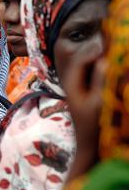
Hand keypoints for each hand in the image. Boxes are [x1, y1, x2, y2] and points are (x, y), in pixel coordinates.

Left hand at [62, 51, 106, 180]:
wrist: (89, 146)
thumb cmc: (94, 126)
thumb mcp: (100, 103)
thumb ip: (101, 81)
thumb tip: (105, 60)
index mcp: (72, 84)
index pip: (82, 59)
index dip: (96, 49)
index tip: (113, 43)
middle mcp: (72, 82)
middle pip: (84, 58)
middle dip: (99, 50)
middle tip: (117, 43)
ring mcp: (79, 85)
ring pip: (89, 64)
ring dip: (101, 58)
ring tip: (117, 51)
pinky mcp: (86, 90)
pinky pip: (93, 72)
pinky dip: (103, 67)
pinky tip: (113, 66)